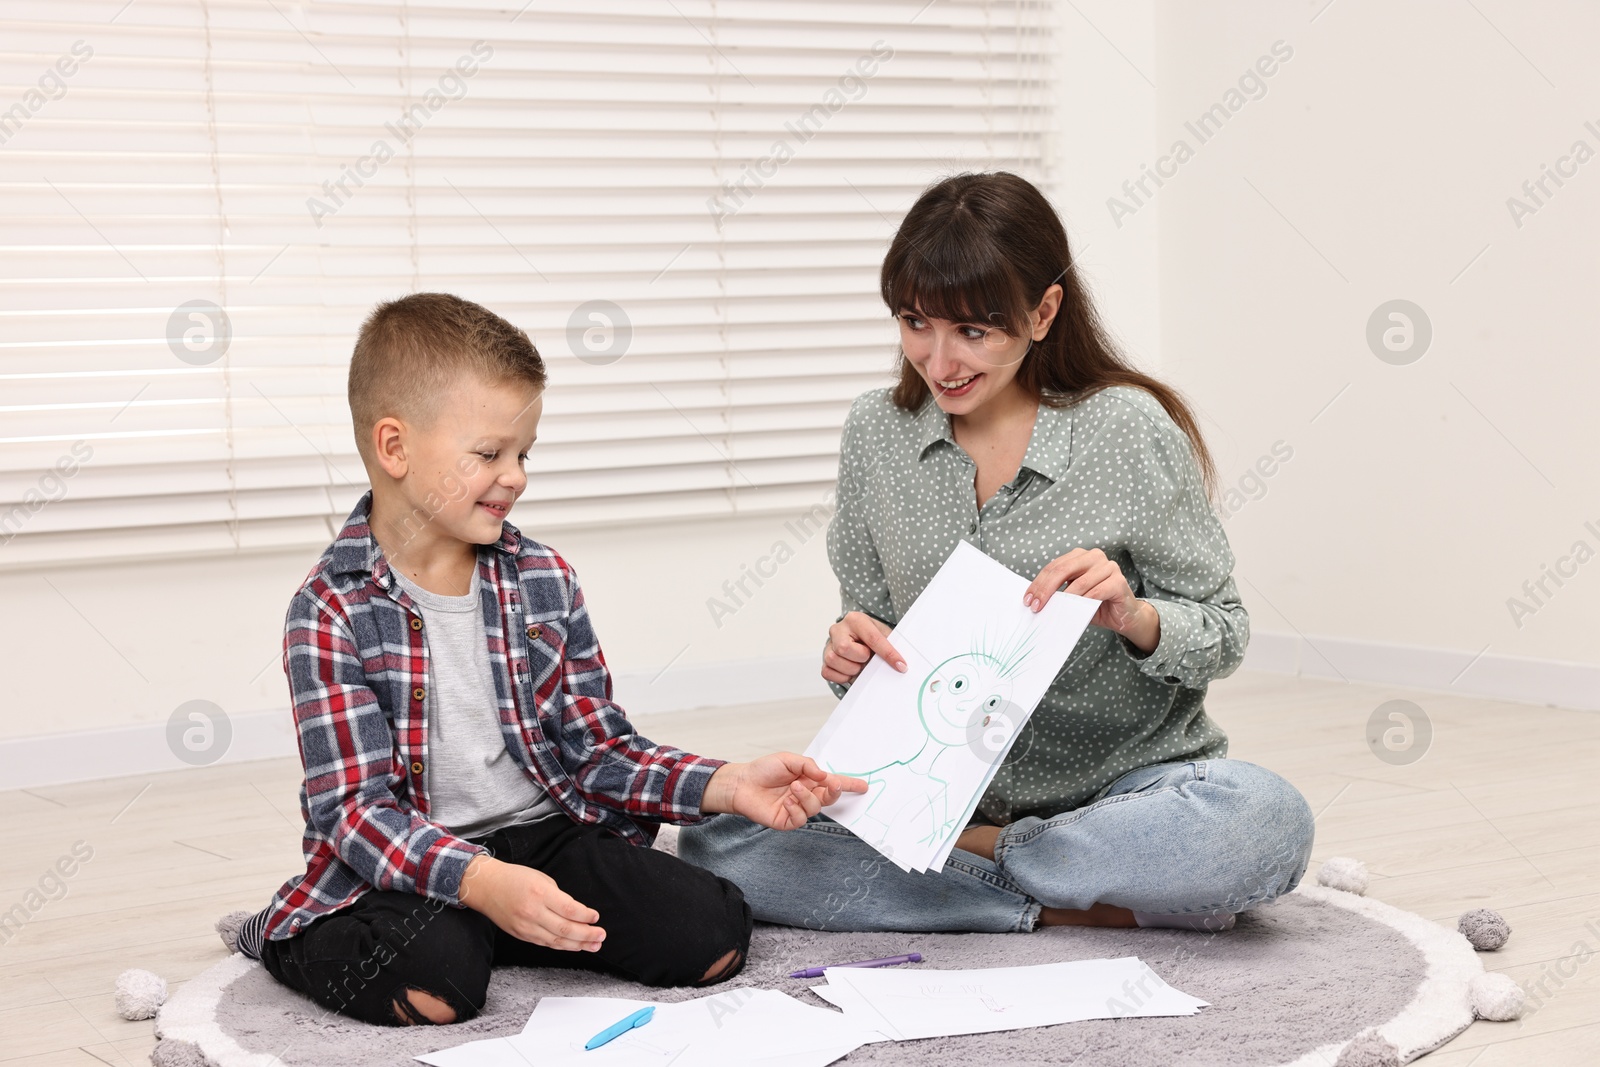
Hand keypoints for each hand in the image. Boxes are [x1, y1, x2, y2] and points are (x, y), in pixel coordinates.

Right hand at [458, 854, 605, 951]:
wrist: (486, 887)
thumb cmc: (514, 878)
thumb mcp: (541, 878)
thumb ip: (558, 896)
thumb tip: (576, 912)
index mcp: (540, 893)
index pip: (569, 909)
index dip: (586, 916)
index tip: (596, 917)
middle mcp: (533, 912)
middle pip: (565, 929)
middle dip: (587, 934)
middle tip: (601, 935)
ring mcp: (526, 926)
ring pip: (557, 941)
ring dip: (578, 945)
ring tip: (593, 945)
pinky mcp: (521, 935)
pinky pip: (546, 943)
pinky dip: (562, 945)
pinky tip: (574, 946)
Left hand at [702, 753, 867, 829]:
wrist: (742, 783)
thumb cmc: (763, 770)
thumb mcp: (787, 759)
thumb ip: (808, 765)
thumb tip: (824, 775)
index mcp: (809, 779)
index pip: (832, 783)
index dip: (849, 785)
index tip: (864, 786)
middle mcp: (806, 794)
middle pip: (828, 797)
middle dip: (833, 792)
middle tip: (831, 784)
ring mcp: (797, 808)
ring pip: (815, 808)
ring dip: (806, 797)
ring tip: (793, 788)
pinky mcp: (787, 820)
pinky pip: (800, 819)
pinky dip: (795, 809)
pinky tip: (786, 801)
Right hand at [822, 611, 905, 684]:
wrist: (855, 638)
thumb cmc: (871, 637)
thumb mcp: (883, 634)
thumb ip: (890, 644)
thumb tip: (901, 664)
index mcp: (855, 619)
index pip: (872, 638)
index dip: (888, 654)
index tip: (901, 666)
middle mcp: (838, 629)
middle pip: (844, 648)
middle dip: (861, 658)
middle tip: (867, 658)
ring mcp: (828, 644)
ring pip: (834, 660)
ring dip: (852, 668)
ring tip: (859, 664)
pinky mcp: (824, 659)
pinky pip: (827, 672)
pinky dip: (842, 676)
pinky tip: (850, 670)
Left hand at [1023, 548, 1160, 652]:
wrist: (1124, 617)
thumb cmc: (1096, 605)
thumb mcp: (1072, 597)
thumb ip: (1058, 593)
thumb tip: (1035, 600)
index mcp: (1079, 557)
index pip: (1053, 567)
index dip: (1038, 583)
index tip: (1027, 599)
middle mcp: (1094, 557)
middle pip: (1062, 570)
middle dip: (1045, 589)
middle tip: (1035, 606)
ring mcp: (1108, 567)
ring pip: (1079, 582)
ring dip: (1064, 599)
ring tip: (1054, 611)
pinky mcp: (1119, 581)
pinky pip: (1097, 591)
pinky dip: (1084, 601)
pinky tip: (1076, 609)